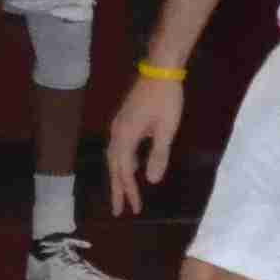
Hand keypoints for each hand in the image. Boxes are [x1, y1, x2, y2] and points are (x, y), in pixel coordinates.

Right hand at [104, 74, 186, 215]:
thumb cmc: (166, 100)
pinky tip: (131, 166)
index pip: (123, 171)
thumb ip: (158, 155)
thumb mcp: (166, 130)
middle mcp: (116, 132)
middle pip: (114, 166)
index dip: (128, 191)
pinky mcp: (124, 119)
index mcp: (125, 137)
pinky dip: (123, 162)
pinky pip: (119, 148)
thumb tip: (151, 181)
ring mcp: (118, 125)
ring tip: (125, 193)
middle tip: (119, 210)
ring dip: (119, 176)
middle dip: (118, 188)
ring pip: (115, 157)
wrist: (160, 70)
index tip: (133, 209)